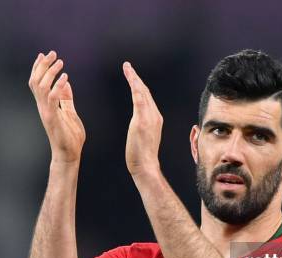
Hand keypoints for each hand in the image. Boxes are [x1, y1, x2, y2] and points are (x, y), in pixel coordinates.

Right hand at [29, 51, 85, 162]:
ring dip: (50, 73)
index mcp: (46, 105)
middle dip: (43, 65)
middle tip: (53, 53)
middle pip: (36, 81)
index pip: (37, 83)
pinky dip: (58, 87)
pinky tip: (65, 78)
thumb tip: (66, 84)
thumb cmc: (70, 136)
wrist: (69, 155)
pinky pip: (52, 99)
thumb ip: (66, 99)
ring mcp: (46, 112)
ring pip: (41, 87)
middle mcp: (43, 107)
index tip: (44, 55)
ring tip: (60, 63)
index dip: (39, 68)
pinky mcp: (52, 119)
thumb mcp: (70, 113)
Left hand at [122, 62, 162, 177]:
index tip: (133, 77)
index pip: (147, 98)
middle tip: (127, 67)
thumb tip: (139, 125)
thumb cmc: (142, 156)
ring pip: (142, 92)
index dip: (140, 86)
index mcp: (155, 119)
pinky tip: (130, 77)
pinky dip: (134, 85)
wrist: (146, 166)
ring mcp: (150, 117)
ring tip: (127, 67)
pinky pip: (138, 98)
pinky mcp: (142, 119)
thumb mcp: (143, 137)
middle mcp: (155, 115)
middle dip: (136, 78)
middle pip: (145, 92)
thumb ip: (142, 127)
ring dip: (134, 78)